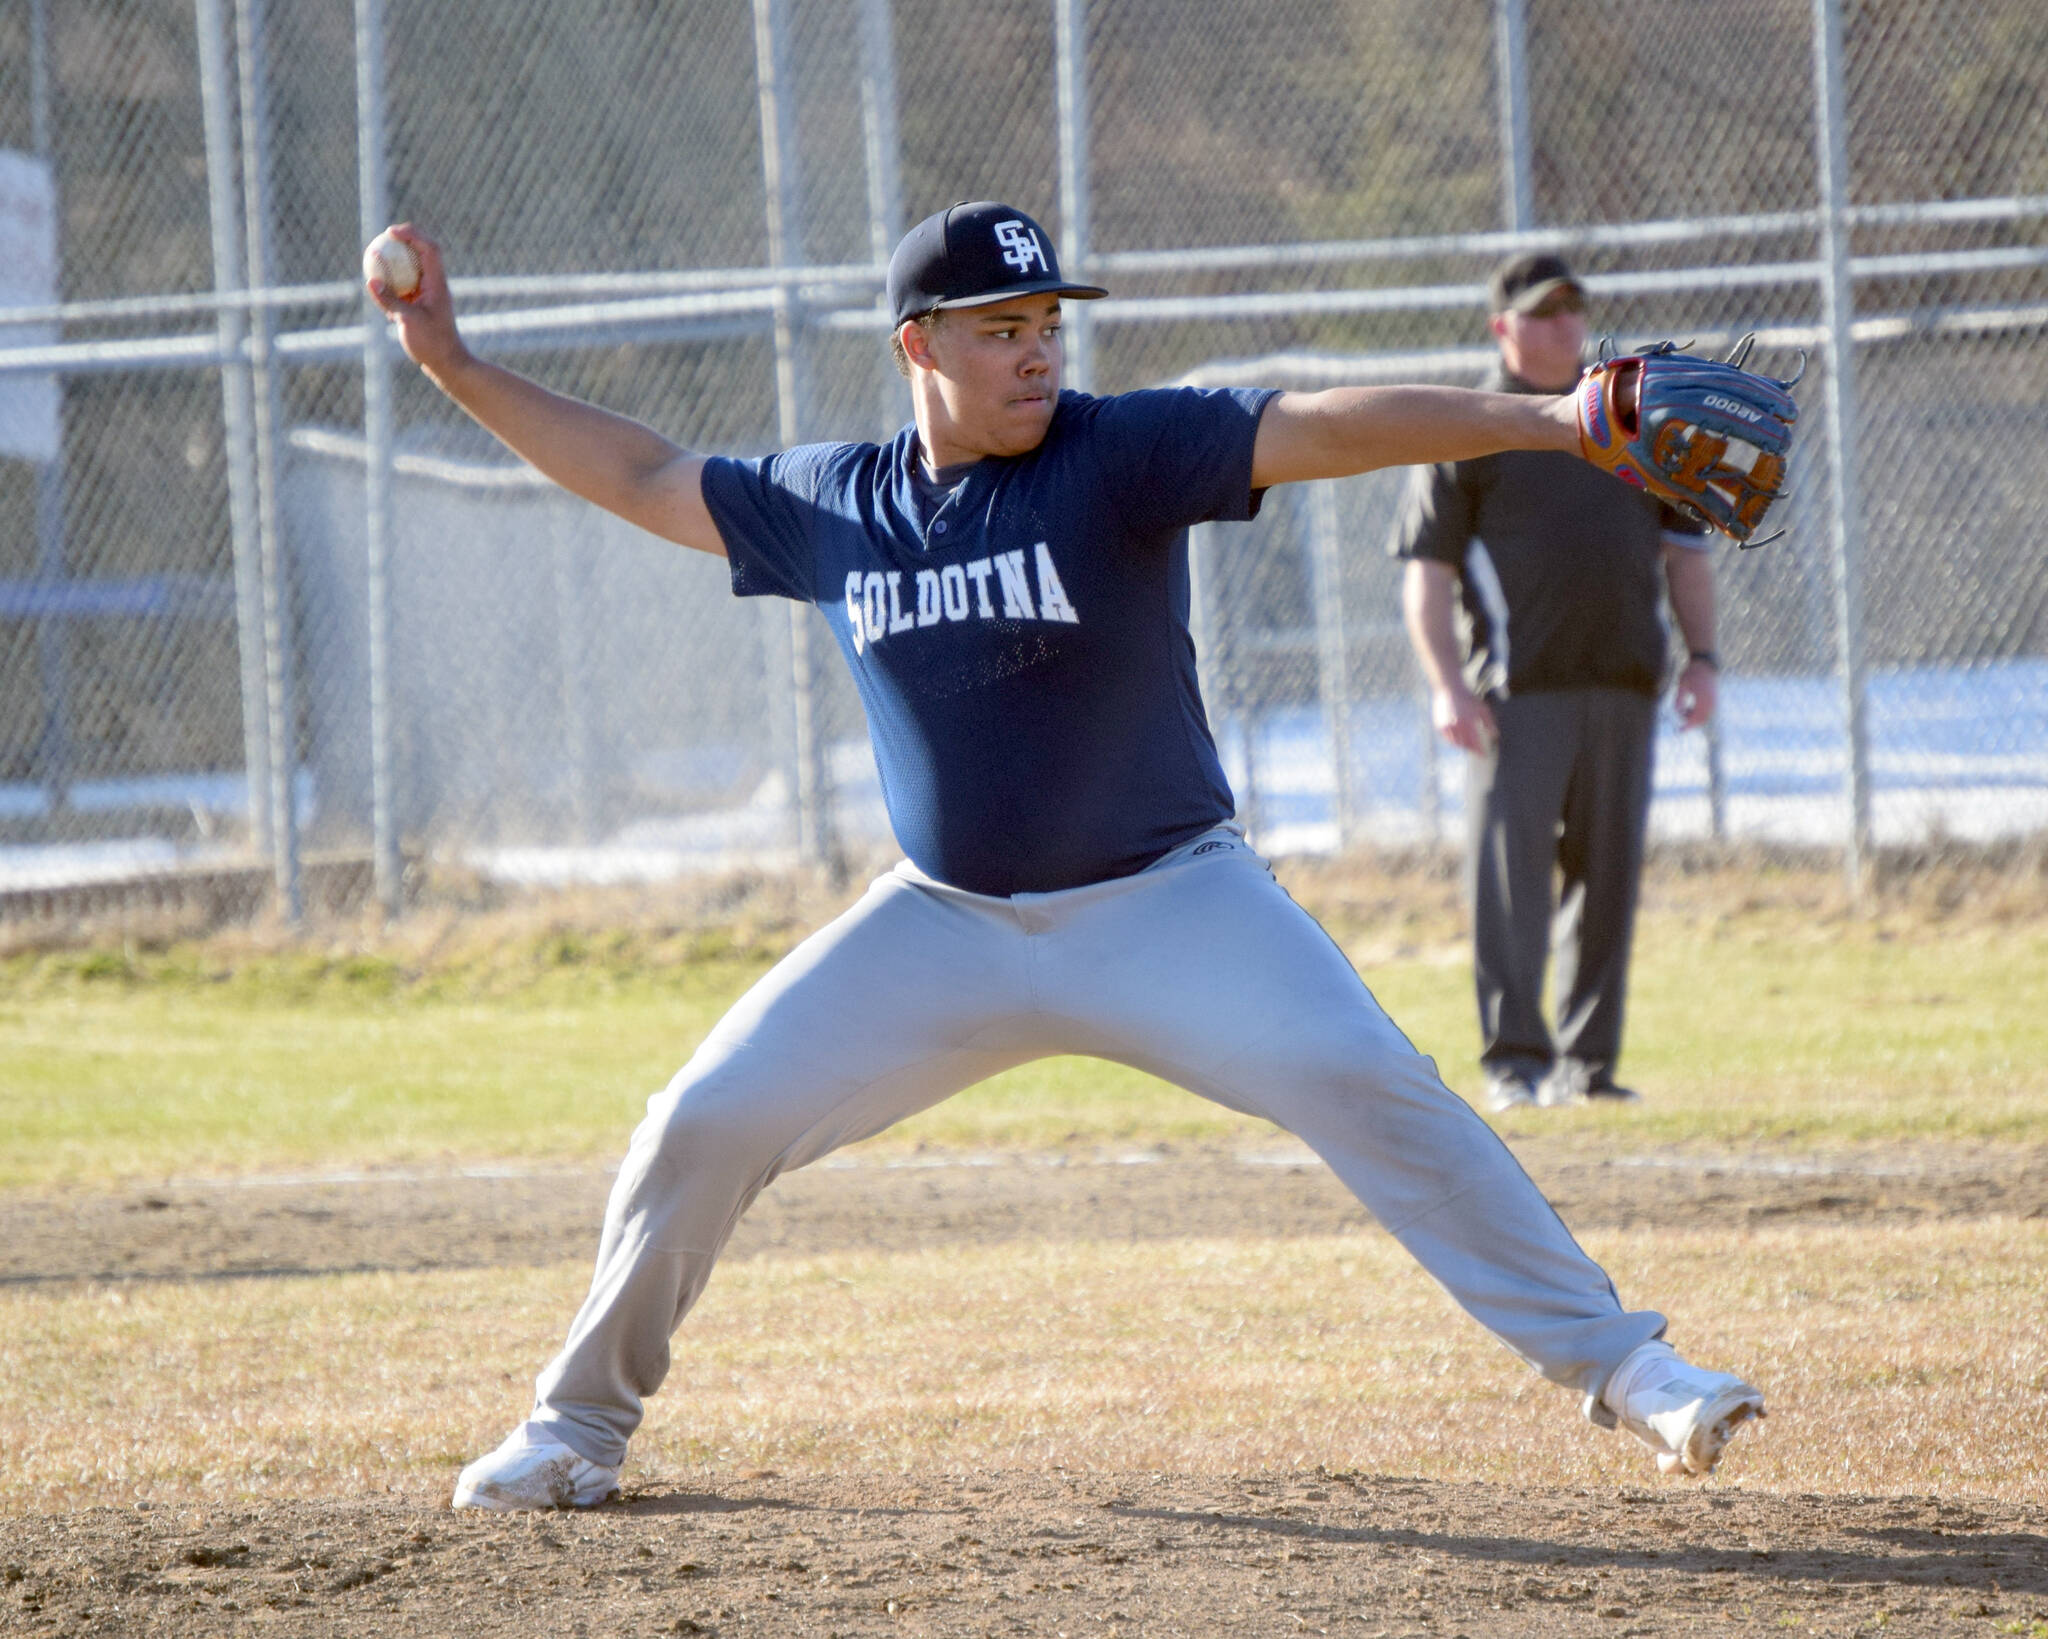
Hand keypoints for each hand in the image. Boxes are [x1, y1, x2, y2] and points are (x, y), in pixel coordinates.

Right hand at [365, 223, 468, 379]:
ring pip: (414, 268)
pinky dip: (394, 279)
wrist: (448, 365)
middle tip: (385, 236)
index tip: (391, 231)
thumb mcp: (408, 321)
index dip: (412, 234)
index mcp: (437, 285)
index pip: (429, 249)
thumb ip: (390, 300)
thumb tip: (370, 281)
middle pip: (423, 253)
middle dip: (406, 239)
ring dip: (399, 258)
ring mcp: (429, 295)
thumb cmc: (432, 345)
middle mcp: (435, 286)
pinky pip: (406, 285)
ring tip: (378, 253)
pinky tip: (378, 282)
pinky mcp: (421, 306)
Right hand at [1432, 684, 1497, 754]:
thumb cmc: (1468, 698)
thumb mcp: (1482, 708)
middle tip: (1476, 751)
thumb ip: (1489, 722)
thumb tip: (1495, 735)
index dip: (1479, 750)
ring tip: (1468, 746)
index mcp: (1468, 721)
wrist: (1449, 688)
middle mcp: (1457, 725)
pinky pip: (1448, 738)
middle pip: (1465, 744)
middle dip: (1472, 748)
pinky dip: (1453, 741)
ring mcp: (1447, 726)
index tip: (1484, 756)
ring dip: (1463, 745)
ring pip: (1456, 742)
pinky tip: (1458, 741)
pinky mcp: (1440, 726)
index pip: (1474, 741)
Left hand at [1673, 657, 1717, 728]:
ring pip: (1703, 718)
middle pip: (1700, 720)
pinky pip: (1706, 713)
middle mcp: (1711, 703)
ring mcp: (1714, 702)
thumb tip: (1677, 711)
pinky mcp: (1714, 701)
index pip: (1695, 718)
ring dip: (1692, 717)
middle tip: (1678, 722)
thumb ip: (1679, 698)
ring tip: (1683, 708)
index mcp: (1703, 699)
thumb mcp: (1681, 684)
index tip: (1678, 731)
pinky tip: (1688, 708)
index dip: (1687, 726)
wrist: (1705, 664)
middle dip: (1689, 722)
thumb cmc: (1691, 673)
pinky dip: (1697, 714)